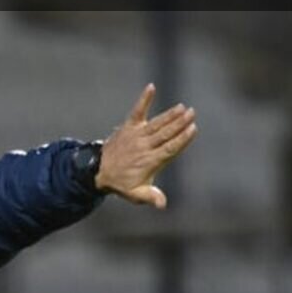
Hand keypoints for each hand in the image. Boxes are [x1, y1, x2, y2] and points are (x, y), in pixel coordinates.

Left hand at [96, 84, 198, 207]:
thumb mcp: (136, 194)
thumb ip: (151, 197)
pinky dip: (144, 99)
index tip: (193, 129)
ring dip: (170, 114)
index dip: (182, 139)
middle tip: (192, 113)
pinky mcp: (128, 127)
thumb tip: (162, 205)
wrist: (98, 171)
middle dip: (179, 123)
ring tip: (182, 107)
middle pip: (165, 133)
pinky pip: (137, 111)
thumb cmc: (121, 183)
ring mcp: (136, 135)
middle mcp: (144, 146)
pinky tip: (151, 87)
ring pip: (156, 123)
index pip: (170, 148)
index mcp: (150, 161)